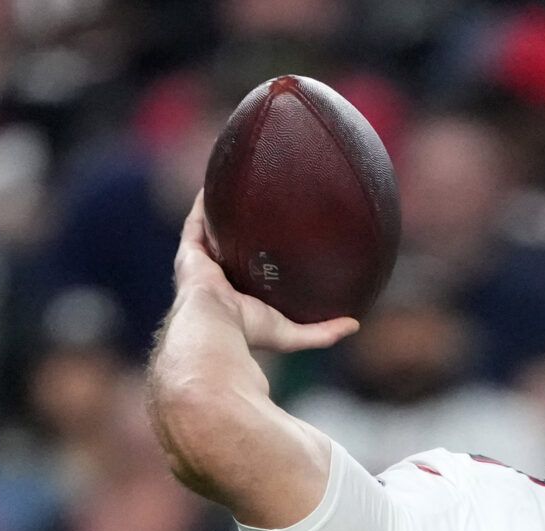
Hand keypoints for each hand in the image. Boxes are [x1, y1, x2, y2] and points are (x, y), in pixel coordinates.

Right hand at [173, 192, 358, 353]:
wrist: (216, 326)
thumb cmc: (249, 332)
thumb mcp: (293, 334)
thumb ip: (323, 332)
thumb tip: (354, 324)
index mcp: (236, 297)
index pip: (249, 274)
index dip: (259, 258)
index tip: (278, 242)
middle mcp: (217, 279)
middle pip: (229, 248)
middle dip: (240, 231)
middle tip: (260, 209)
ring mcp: (201, 263)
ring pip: (212, 231)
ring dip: (221, 212)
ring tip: (237, 189)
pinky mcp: (190, 251)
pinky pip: (196, 221)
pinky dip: (204, 202)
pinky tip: (216, 182)